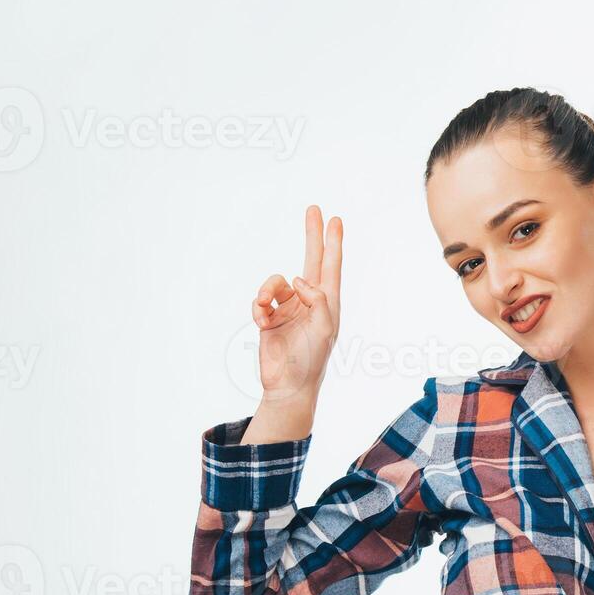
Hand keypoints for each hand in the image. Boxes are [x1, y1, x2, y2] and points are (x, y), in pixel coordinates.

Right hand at [250, 205, 342, 406]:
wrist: (288, 386)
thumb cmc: (311, 360)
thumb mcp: (324, 329)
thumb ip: (318, 300)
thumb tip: (299, 279)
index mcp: (327, 302)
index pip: (331, 265)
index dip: (333, 242)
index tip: (335, 219)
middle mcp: (309, 301)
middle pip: (310, 260)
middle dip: (312, 235)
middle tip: (313, 209)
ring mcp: (289, 309)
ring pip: (275, 282)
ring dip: (266, 290)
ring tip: (264, 306)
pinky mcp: (270, 318)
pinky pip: (261, 301)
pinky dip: (258, 307)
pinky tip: (262, 321)